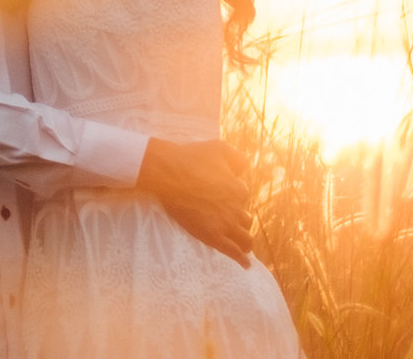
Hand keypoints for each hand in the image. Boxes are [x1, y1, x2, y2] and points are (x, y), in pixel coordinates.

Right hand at [135, 138, 253, 265]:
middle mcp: (236, 209)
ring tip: (242, 244)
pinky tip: (245, 264)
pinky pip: (234, 252)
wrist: (166, 173)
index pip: (242, 196)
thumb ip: (236, 156)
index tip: (221, 196)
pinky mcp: (213, 237)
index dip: (232, 197)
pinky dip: (242, 260)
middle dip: (238, 219)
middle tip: (226, 219)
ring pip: (245, 238)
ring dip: (244, 240)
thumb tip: (244, 168)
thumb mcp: (218, 147)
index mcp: (238, 189)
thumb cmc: (189, 158)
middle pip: (245, 219)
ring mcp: (225, 225)